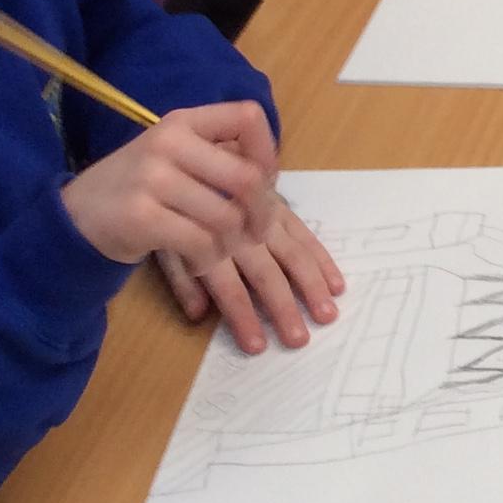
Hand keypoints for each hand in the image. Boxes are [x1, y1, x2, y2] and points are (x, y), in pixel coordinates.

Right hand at [61, 103, 278, 268]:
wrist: (72, 218)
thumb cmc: (136, 189)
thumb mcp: (172, 157)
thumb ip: (217, 157)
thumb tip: (271, 174)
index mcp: (182, 122)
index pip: (248, 118)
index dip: (269, 153)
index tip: (265, 182)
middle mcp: (167, 142)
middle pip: (248, 178)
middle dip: (262, 214)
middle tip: (254, 234)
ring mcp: (151, 178)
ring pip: (228, 218)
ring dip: (232, 244)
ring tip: (219, 250)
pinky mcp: (140, 216)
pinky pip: (202, 243)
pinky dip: (209, 260)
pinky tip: (199, 262)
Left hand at [157, 203, 345, 355]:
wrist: (190, 156)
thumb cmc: (173, 207)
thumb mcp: (164, 242)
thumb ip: (182, 279)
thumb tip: (197, 315)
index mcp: (209, 243)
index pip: (228, 286)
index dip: (242, 316)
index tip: (258, 345)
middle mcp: (241, 232)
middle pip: (265, 274)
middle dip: (283, 308)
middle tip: (299, 339)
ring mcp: (265, 219)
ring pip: (292, 255)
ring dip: (311, 286)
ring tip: (327, 315)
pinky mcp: (281, 209)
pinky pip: (305, 234)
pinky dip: (322, 259)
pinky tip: (337, 284)